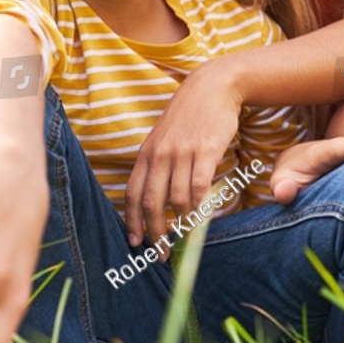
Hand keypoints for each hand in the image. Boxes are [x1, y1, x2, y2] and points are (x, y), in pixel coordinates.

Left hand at [125, 62, 241, 250]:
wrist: (211, 88)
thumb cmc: (188, 117)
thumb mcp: (163, 139)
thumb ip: (156, 165)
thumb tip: (153, 199)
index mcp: (146, 154)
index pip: (132, 194)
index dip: (132, 222)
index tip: (135, 243)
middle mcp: (159, 155)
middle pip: (151, 202)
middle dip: (155, 233)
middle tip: (161, 254)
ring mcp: (182, 153)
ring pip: (176, 199)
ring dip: (181, 224)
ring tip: (185, 240)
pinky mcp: (205, 151)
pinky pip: (199, 187)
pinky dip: (199, 208)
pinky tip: (201, 219)